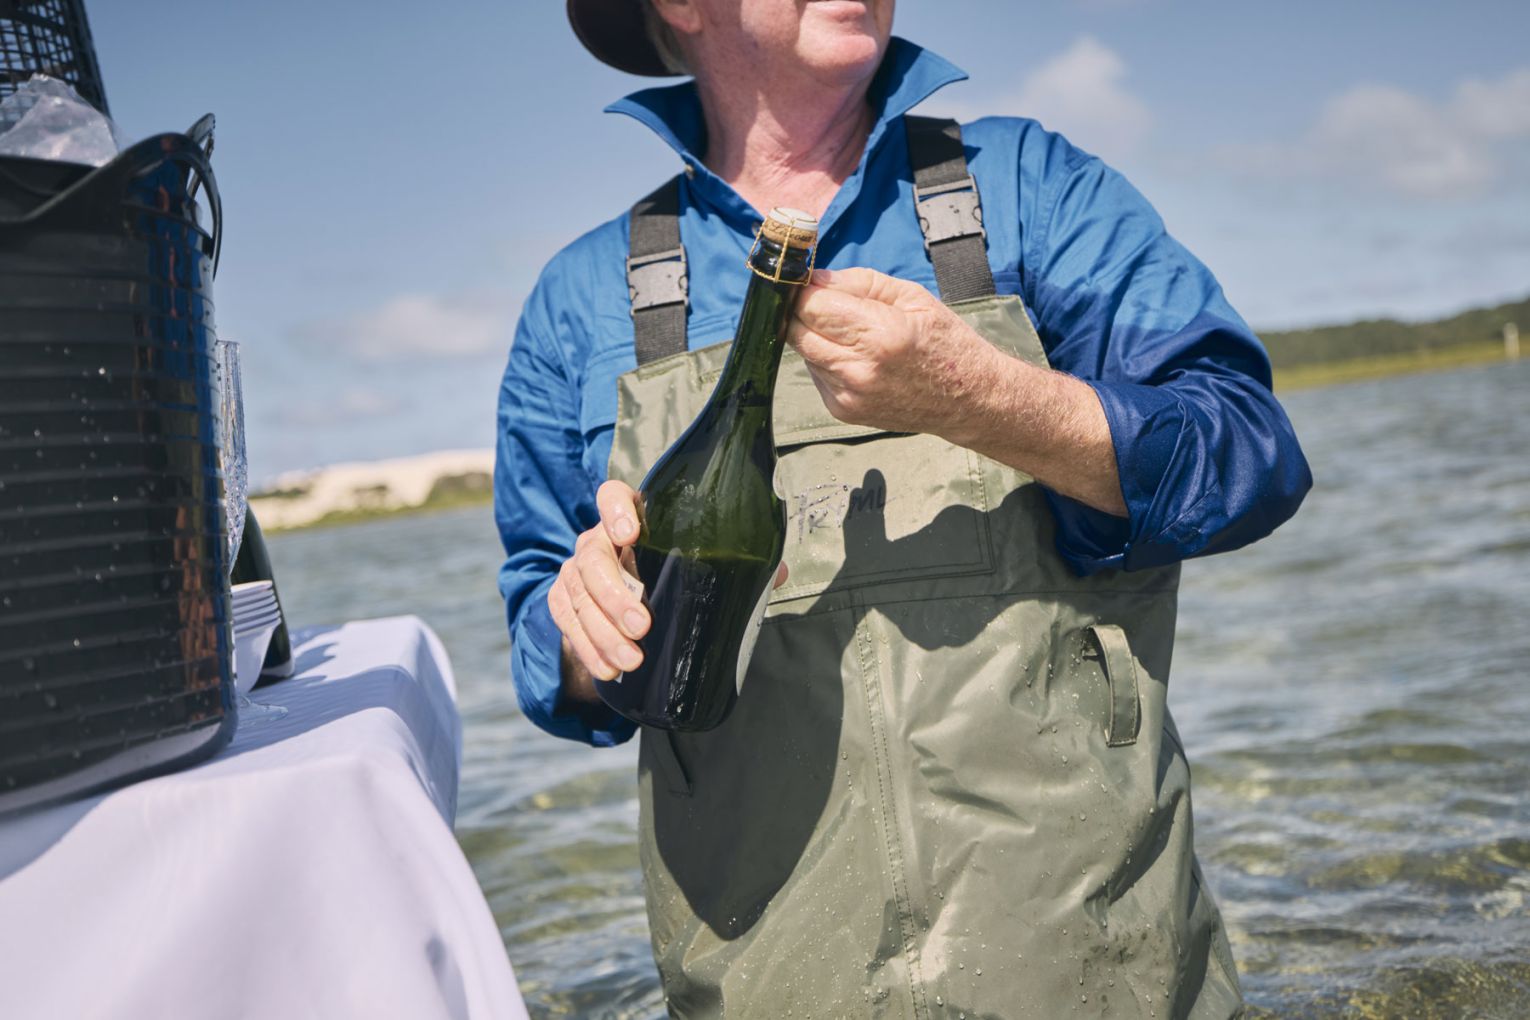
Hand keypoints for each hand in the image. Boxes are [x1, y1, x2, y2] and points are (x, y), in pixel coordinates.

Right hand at [549, 480, 789, 686]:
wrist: (633, 602)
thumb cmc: (677, 572)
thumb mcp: (706, 561)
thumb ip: (739, 561)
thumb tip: (779, 573)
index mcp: (632, 518)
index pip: (611, 495)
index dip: (616, 510)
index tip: (631, 534)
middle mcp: (598, 539)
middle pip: (591, 555)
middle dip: (612, 594)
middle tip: (641, 626)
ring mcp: (578, 570)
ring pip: (578, 595)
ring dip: (601, 632)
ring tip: (631, 660)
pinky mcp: (566, 601)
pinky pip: (567, 622)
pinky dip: (586, 648)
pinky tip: (608, 669)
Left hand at [786, 267, 1127, 516]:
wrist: (970, 400)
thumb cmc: (945, 341)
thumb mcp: (911, 296)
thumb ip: (858, 283)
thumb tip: (812, 277)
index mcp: (880, 333)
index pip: (810, 305)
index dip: (801, 288)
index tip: (804, 277)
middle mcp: (858, 369)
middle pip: (794, 330)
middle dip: (799, 309)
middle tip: (816, 298)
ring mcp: (848, 395)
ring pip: (801, 351)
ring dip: (812, 334)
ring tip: (848, 330)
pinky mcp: (843, 411)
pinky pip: (816, 373)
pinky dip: (825, 359)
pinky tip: (855, 356)